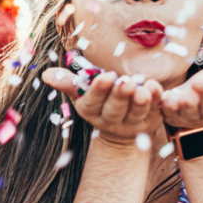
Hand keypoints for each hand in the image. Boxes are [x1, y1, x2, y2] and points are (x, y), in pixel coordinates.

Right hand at [42, 68, 163, 144]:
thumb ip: (69, 82)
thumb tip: (46, 75)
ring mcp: (132, 124)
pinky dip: (156, 100)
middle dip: (120, 96)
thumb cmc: (100, 101)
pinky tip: (156, 88)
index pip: (92, 101)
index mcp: (90, 110)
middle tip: (126, 82)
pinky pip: (155, 111)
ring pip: (136, 113)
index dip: (99, 90)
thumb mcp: (82, 93)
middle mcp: (110, 120)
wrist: (121, 127)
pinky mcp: (150, 122)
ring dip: (140, 101)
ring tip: (143, 88)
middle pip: (115, 109)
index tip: (106, 76)